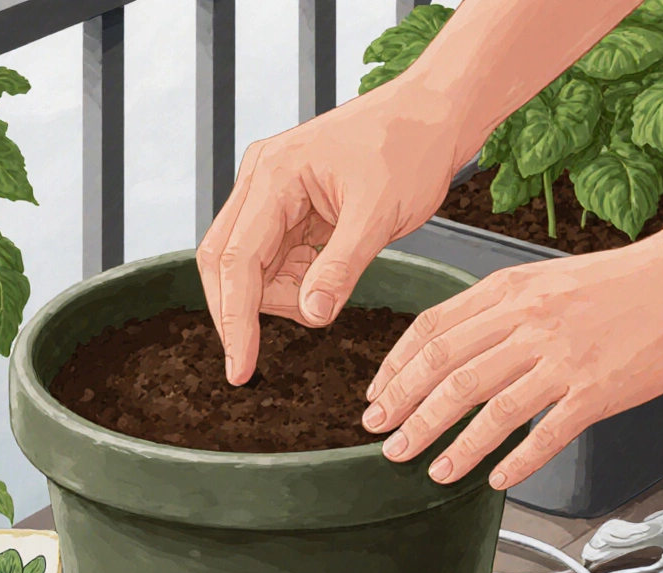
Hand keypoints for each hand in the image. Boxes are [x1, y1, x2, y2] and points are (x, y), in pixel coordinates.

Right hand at [196, 74, 475, 384]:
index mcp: (273, 174)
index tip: (238, 369)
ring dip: (280, 294)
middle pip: (226, 263)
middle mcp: (261, 180)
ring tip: (330, 288)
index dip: (234, 320)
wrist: (436, 114)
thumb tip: (311, 316)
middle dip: (244, 311)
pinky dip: (296, 280)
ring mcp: (272, 192)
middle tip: (259, 357)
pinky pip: (275, 256)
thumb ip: (340, 268)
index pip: (237, 261)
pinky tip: (329, 275)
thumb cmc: (412, 147)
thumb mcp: (380, 215)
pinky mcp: (290, 204)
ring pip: (249, 265)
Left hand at [361, 236, 662, 489]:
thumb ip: (495, 309)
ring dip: (450, 443)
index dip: (396, 369)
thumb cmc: (618, 281)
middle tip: (385, 439)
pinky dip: (516, 460)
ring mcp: (562, 358)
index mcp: (508, 291)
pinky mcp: (597, 390)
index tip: (378, 396)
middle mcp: (528, 322)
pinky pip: (545, 433)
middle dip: (408, 412)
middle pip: (448, 373)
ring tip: (428, 468)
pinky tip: (495, 478)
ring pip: (488, 407)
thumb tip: (449, 345)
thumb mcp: (541, 279)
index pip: (431, 332)